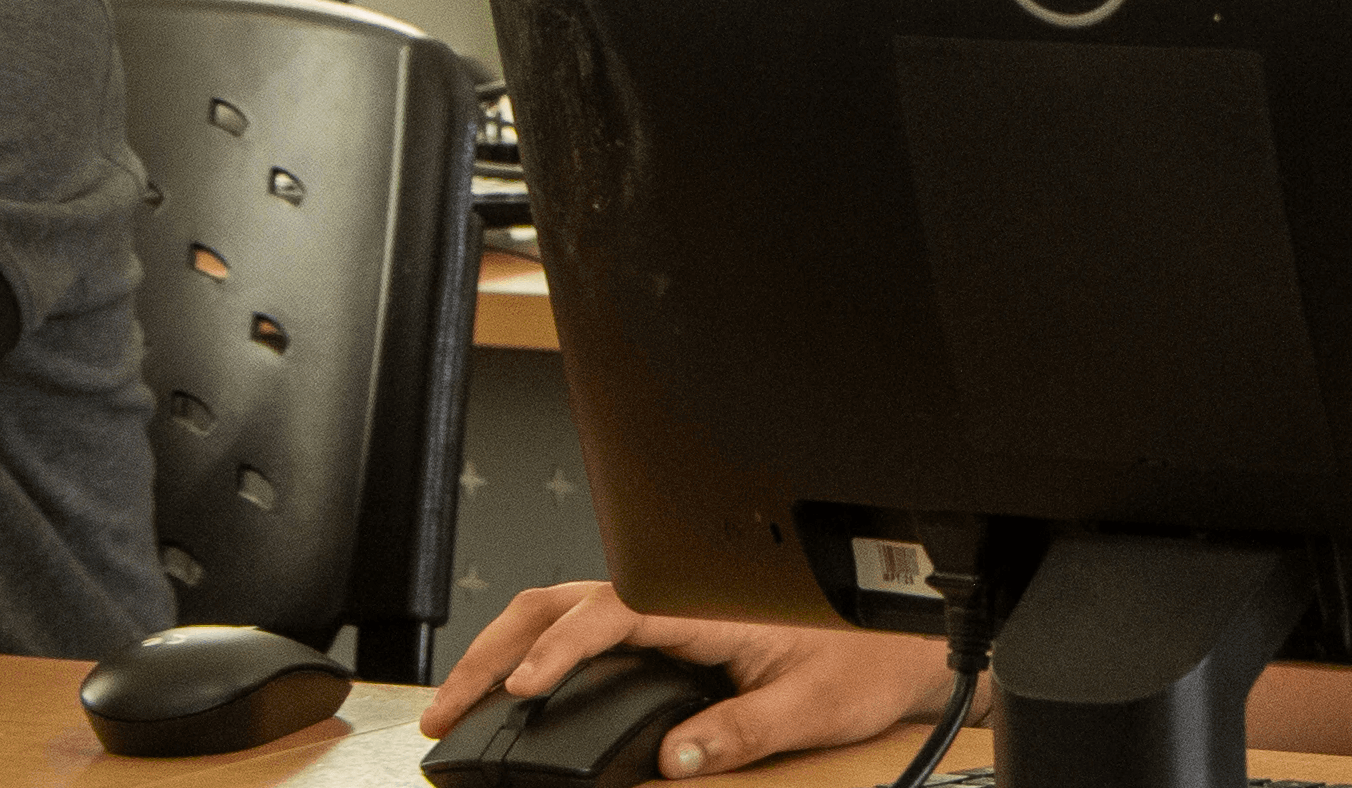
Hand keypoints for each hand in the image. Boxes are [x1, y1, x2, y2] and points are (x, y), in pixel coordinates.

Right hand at [417, 581, 951, 778]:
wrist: (903, 640)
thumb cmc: (866, 663)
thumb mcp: (815, 706)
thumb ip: (745, 731)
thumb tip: (674, 756)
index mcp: (713, 605)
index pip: (617, 610)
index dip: (563, 646)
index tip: (524, 687)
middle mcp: (681, 595)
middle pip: (564, 600)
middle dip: (496, 648)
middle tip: (448, 708)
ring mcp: (667, 606)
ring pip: (563, 607)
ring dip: (503, 648)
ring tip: (456, 704)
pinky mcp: (664, 623)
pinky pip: (584, 624)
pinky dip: (532, 649)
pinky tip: (507, 691)